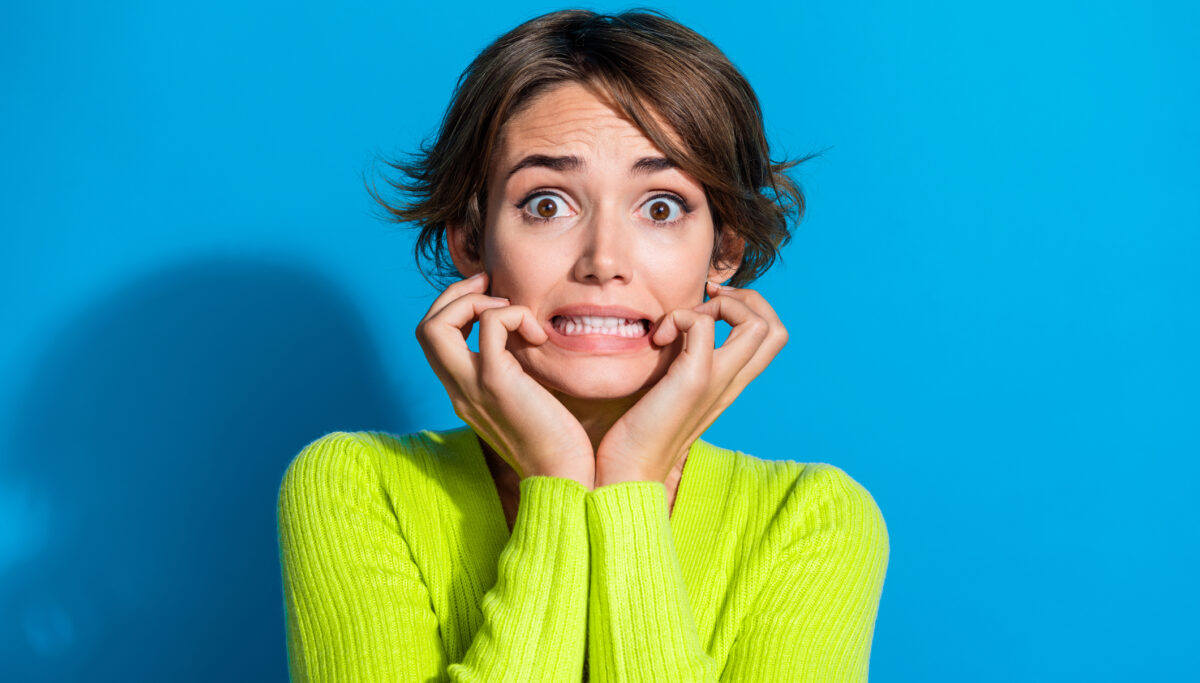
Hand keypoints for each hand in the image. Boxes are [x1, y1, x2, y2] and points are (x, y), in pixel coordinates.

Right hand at [416, 272, 594, 487]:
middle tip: (492, 287)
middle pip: (425, 327)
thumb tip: (524, 335)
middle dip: (456, 295)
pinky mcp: (496, 382)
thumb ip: (513, 370)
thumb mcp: (525, 398)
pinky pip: (489, 325)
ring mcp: (472, 386)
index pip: (433, 340)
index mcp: (463, 392)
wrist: (564, 476)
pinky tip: (537, 336)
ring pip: (437, 325)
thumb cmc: (556, 441)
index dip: (454, 308)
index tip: (489, 296)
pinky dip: (512, 314)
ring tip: (513, 313)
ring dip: (476, 302)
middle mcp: (459, 389)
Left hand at [594, 281, 787, 485]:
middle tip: (708, 302)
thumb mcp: (675, 387)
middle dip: (747, 299)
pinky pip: (702, 326)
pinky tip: (657, 339)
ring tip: (683, 321)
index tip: (711, 305)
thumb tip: (677, 328)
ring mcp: (717, 381)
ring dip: (717, 307)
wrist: (631, 468)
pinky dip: (678, 317)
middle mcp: (733, 382)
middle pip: (777, 329)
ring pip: (757, 325)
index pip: (773, 338)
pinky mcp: (693, 380)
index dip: (751, 308)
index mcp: (732, 384)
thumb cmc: (643, 429)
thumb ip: (687, 360)